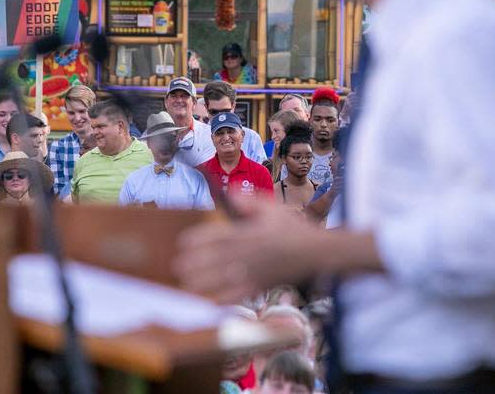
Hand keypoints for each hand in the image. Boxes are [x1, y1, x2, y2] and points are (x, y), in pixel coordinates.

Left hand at [175, 196, 321, 302]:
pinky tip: (209, 302)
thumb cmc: (294, 230)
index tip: (183, 243)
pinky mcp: (260, 287)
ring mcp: (253, 271)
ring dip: (202, 283)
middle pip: (214, 260)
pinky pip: (237, 296)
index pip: (216, 236)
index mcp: (248, 233)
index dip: (197, 240)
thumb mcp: (273, 208)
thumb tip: (229, 192)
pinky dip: (222, 301)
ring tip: (186, 285)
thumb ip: (250, 200)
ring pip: (221, 280)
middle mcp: (247, 253)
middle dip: (193, 264)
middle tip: (178, 266)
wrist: (316, 253)